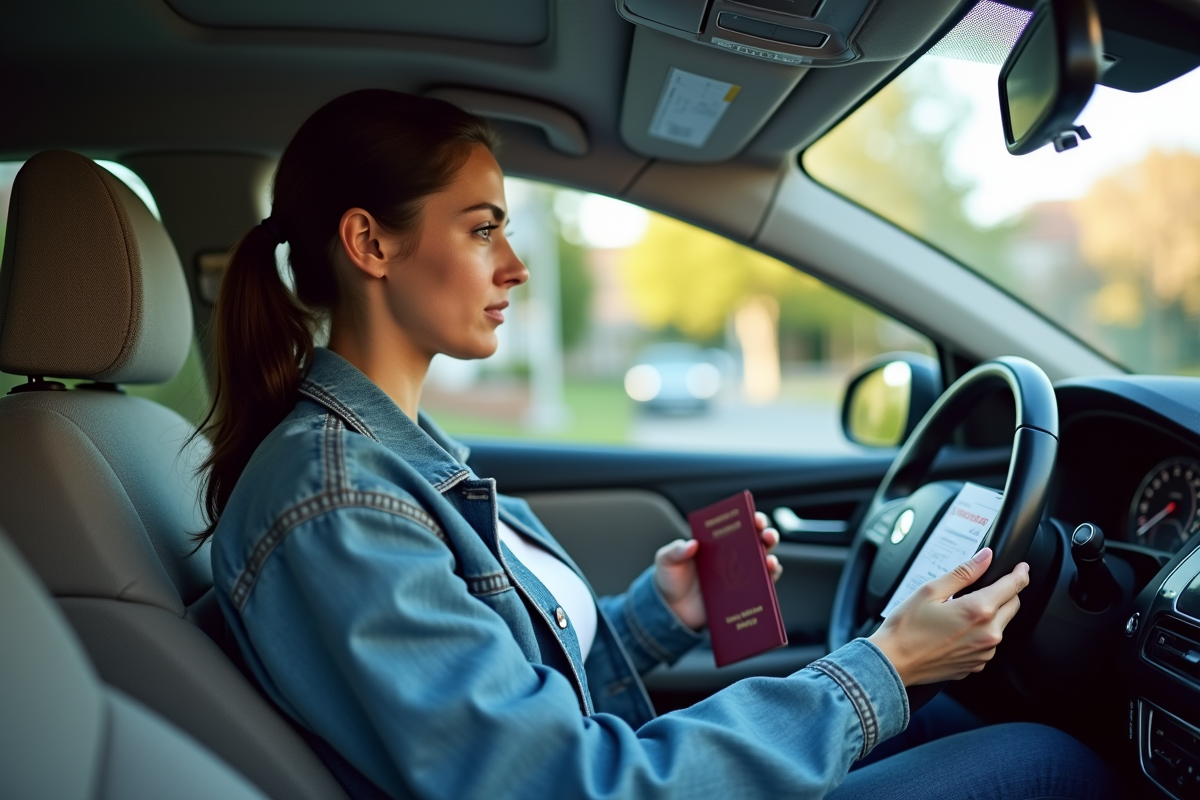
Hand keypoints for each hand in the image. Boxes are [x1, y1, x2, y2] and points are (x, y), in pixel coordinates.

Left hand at [654, 511, 782, 630]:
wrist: (671, 610)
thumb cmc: (670, 579)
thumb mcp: (666, 560)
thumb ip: (675, 551)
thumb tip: (691, 545)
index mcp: (716, 543)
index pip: (738, 526)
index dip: (751, 519)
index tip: (755, 518)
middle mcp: (732, 557)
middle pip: (757, 542)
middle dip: (767, 535)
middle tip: (767, 535)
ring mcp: (739, 577)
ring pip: (764, 564)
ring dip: (772, 560)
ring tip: (770, 561)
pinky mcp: (741, 596)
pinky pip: (761, 589)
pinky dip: (768, 585)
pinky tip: (767, 583)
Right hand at [868, 547, 1029, 685]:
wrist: (893, 662)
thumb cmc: (906, 628)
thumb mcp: (930, 591)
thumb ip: (963, 573)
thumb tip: (984, 557)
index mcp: (978, 611)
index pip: (1013, 587)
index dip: (1020, 574)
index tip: (1021, 568)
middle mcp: (988, 634)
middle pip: (1013, 606)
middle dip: (1006, 593)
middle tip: (986, 586)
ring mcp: (984, 653)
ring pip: (1001, 626)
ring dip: (992, 614)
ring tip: (961, 610)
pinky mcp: (976, 665)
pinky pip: (988, 643)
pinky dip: (981, 633)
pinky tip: (958, 629)